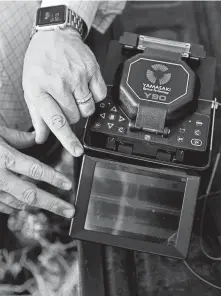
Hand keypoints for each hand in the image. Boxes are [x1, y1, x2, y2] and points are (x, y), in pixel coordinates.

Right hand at [0, 126, 74, 217]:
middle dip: (53, 204)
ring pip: (17, 203)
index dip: (54, 178)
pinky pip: (2, 206)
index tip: (68, 185)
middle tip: (69, 210)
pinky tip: (25, 206)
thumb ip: (18, 137)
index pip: (35, 169)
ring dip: (36, 206)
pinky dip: (16, 206)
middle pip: (30, 194)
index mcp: (3, 157)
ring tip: (52, 207)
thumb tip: (36, 138)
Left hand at [22, 28, 106, 156]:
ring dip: (83, 107)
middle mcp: (59, 83)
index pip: (56, 121)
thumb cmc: (40, 63)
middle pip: (76, 117)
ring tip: (75, 93)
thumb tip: (41, 138)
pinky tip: (84, 86)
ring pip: (89, 109)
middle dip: (72, 115)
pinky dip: (94, 95)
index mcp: (40, 90)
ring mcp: (78, 76)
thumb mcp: (30, 89)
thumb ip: (37, 116)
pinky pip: (100, 95)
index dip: (68, 139)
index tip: (77, 151)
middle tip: (65, 101)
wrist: (54, 35)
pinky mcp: (92, 69)